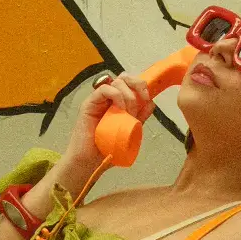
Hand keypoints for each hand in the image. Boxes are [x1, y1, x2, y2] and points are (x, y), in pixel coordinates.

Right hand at [57, 72, 153, 187]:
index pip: (130, 83)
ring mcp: (98, 100)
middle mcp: (107, 98)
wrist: (90, 162)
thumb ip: (139, 117)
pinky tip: (120, 110)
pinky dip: (116, 96)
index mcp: (117, 102)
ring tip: (128, 113)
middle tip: (143, 98)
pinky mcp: (89, 104)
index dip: (141, 85)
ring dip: (128, 96)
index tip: (148, 98)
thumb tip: (151, 103)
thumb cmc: (107, 149)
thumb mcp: (130, 131)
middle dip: (137, 85)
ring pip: (116, 82)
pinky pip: (104, 90)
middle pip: (124, 77)